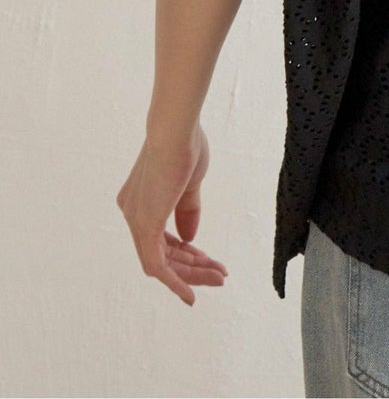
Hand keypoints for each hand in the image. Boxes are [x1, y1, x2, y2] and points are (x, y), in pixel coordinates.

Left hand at [115, 124, 227, 304]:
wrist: (175, 130)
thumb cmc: (185, 146)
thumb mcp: (189, 184)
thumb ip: (187, 211)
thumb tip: (189, 240)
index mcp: (140, 200)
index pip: (162, 237)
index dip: (185, 252)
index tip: (207, 258)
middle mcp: (132, 213)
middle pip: (163, 253)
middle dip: (193, 266)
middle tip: (219, 274)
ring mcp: (136, 221)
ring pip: (162, 263)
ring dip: (192, 273)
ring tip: (220, 278)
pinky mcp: (145, 227)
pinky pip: (156, 266)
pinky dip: (175, 281)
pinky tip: (192, 293)